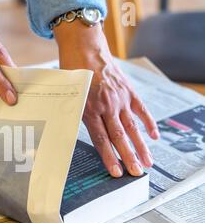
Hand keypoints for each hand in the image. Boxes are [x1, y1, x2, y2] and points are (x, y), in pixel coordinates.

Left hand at [55, 21, 158, 176]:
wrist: (85, 49)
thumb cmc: (72, 74)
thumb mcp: (68, 97)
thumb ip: (74, 115)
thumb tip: (67, 136)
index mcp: (89, 110)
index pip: (101, 139)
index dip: (109, 157)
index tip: (116, 172)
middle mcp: (106, 106)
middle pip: (120, 136)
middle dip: (129, 157)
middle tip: (137, 172)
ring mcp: (120, 99)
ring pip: (132, 127)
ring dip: (141, 146)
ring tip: (147, 162)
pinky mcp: (129, 91)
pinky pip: (141, 109)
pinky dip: (148, 123)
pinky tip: (154, 136)